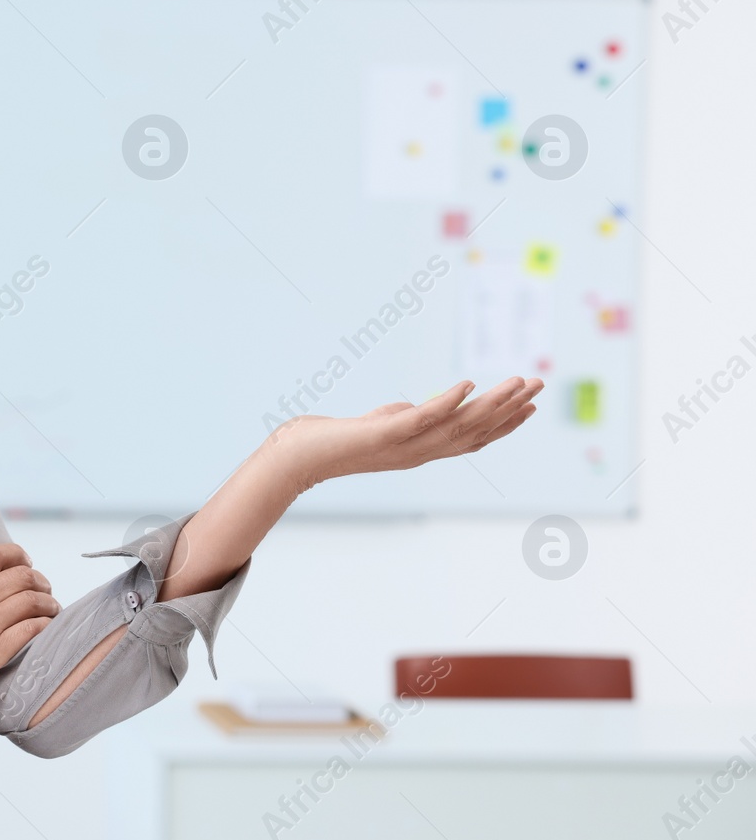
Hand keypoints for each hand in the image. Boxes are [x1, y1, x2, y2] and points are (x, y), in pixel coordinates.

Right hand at [0, 543, 60, 726]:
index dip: (16, 554)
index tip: (25, 561)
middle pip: (20, 575)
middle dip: (39, 580)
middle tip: (45, 590)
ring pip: (31, 599)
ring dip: (48, 603)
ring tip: (52, 610)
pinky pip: (32, 628)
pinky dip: (45, 625)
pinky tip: (47, 628)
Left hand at [268, 376, 543, 490]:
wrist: (300, 457)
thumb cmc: (336, 442)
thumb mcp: (379, 426)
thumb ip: (402, 419)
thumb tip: (414, 408)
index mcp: (422, 451)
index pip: (473, 439)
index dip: (504, 424)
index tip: (530, 405)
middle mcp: (419, 452)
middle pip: (475, 431)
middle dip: (510, 409)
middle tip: (539, 385)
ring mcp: (404, 445)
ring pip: (458, 424)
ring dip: (491, 403)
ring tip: (518, 382)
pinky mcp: (383, 434)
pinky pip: (421, 417)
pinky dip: (446, 402)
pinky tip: (467, 385)